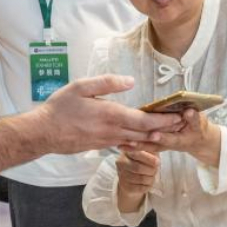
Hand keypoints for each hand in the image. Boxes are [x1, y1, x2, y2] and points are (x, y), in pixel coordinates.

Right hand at [33, 75, 181, 152]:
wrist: (43, 133)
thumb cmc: (60, 108)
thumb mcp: (81, 87)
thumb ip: (107, 83)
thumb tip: (130, 81)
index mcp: (111, 115)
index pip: (145, 120)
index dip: (164, 120)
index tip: (179, 117)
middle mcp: (113, 131)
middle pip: (146, 133)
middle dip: (166, 128)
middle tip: (182, 123)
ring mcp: (108, 141)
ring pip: (138, 141)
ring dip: (155, 136)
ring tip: (169, 130)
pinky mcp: (102, 146)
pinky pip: (126, 145)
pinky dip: (139, 142)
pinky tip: (145, 138)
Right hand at [116, 149, 158, 212]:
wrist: (134, 176)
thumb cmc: (144, 160)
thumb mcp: (148, 152)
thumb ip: (152, 149)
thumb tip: (157, 153)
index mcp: (126, 151)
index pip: (137, 154)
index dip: (149, 159)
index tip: (158, 162)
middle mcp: (121, 162)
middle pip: (138, 168)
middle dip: (151, 170)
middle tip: (156, 170)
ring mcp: (121, 175)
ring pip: (141, 179)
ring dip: (151, 178)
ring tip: (152, 176)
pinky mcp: (125, 186)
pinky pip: (140, 188)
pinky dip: (148, 186)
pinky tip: (148, 182)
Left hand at [123, 109, 221, 167]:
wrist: (198, 141)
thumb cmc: (198, 128)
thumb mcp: (200, 122)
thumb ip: (194, 118)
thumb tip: (189, 112)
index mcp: (181, 140)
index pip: (171, 139)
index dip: (163, 138)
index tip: (154, 135)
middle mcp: (169, 145)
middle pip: (154, 146)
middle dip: (142, 144)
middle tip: (130, 141)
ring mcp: (162, 145)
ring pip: (147, 147)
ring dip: (134, 146)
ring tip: (121, 144)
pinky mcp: (155, 144)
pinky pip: (144, 145)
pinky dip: (133, 145)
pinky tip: (120, 143)